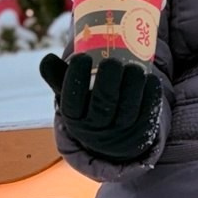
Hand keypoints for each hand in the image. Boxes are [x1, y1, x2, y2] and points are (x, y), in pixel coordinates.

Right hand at [39, 53, 162, 162]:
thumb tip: (47, 59)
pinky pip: (149, 113)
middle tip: (111, 61)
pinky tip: (149, 78)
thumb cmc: (88, 106)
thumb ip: (58, 77)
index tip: (81, 57)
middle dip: (108, 80)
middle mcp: (96, 129)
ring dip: (132, 84)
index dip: (75, 79)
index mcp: (75, 119)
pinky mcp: (143, 131)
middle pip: (103, 105)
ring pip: (128, 109)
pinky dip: (151, 94)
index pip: (71, 101)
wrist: (113, 140)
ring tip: (133, 67)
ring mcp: (121, 132)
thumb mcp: (69, 95)